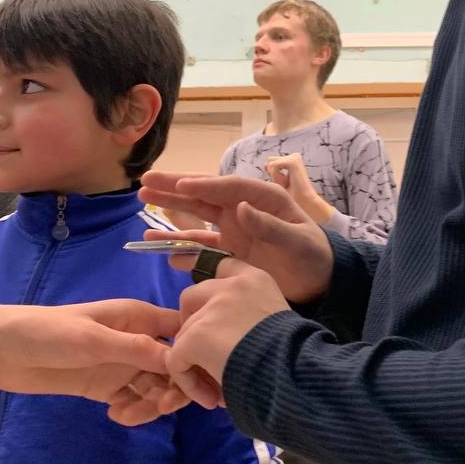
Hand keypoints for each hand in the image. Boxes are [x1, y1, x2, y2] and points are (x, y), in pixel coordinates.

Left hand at [0, 300, 184, 420]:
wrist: (1, 350)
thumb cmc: (48, 333)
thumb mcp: (94, 340)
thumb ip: (137, 349)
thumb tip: (180, 360)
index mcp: (138, 317)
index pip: (183, 332)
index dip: (196, 355)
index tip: (201, 382)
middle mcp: (136, 340)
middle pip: (173, 365)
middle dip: (175, 387)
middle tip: (162, 406)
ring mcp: (120, 365)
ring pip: (155, 387)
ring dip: (151, 404)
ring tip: (128, 413)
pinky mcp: (104, 386)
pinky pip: (133, 400)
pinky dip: (133, 411)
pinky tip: (116, 415)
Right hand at [139, 172, 333, 305]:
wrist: (320, 283)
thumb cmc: (314, 257)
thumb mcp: (298, 242)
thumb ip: (271, 227)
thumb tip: (240, 208)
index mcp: (264, 199)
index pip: (229, 187)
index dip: (204, 185)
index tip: (179, 185)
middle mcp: (244, 209)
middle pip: (205, 194)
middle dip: (175, 187)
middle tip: (145, 180)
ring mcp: (234, 230)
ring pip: (197, 216)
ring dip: (171, 211)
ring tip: (144, 202)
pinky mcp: (229, 252)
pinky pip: (200, 246)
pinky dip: (180, 246)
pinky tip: (158, 246)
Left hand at [165, 258, 291, 408]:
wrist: (295, 374)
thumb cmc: (295, 356)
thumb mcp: (278, 322)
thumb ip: (251, 318)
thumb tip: (228, 340)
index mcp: (254, 279)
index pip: (221, 266)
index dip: (210, 294)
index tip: (209, 318)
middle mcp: (230, 286)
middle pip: (191, 297)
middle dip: (194, 327)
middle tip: (209, 358)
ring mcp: (211, 309)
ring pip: (183, 334)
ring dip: (194, 362)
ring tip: (215, 390)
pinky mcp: (196, 336)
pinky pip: (177, 360)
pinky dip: (187, 381)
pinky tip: (209, 398)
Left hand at [265, 153, 334, 223]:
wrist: (304, 204)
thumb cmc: (292, 197)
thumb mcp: (278, 182)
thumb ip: (271, 170)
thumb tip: (265, 164)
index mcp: (292, 159)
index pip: (270, 162)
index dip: (273, 176)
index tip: (286, 184)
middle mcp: (295, 156)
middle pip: (268, 162)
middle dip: (273, 175)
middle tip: (286, 185)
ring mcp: (294, 157)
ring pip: (270, 164)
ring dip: (275, 178)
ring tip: (287, 184)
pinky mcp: (293, 161)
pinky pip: (273, 166)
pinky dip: (277, 178)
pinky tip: (288, 183)